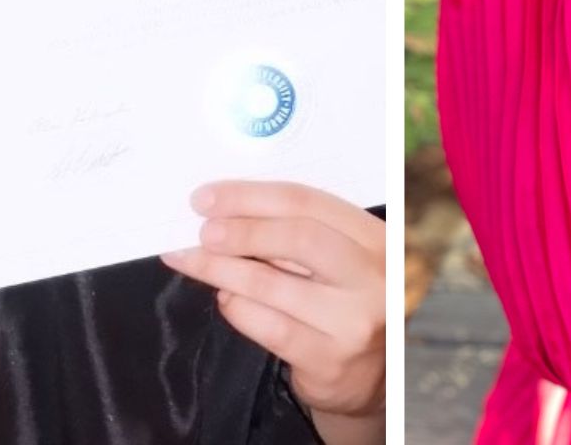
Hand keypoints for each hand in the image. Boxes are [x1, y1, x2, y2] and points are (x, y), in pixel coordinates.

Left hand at [161, 180, 383, 435]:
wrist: (372, 374)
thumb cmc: (348, 299)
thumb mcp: (342, 255)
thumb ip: (299, 230)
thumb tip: (227, 212)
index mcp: (378, 238)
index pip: (308, 203)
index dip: (251, 196)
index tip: (208, 198)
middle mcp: (375, 277)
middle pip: (298, 238)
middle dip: (240, 230)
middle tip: (202, 231)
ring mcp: (353, 321)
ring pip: (272, 284)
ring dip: (221, 268)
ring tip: (193, 260)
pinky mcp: (328, 359)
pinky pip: (267, 326)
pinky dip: (236, 307)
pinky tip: (224, 296)